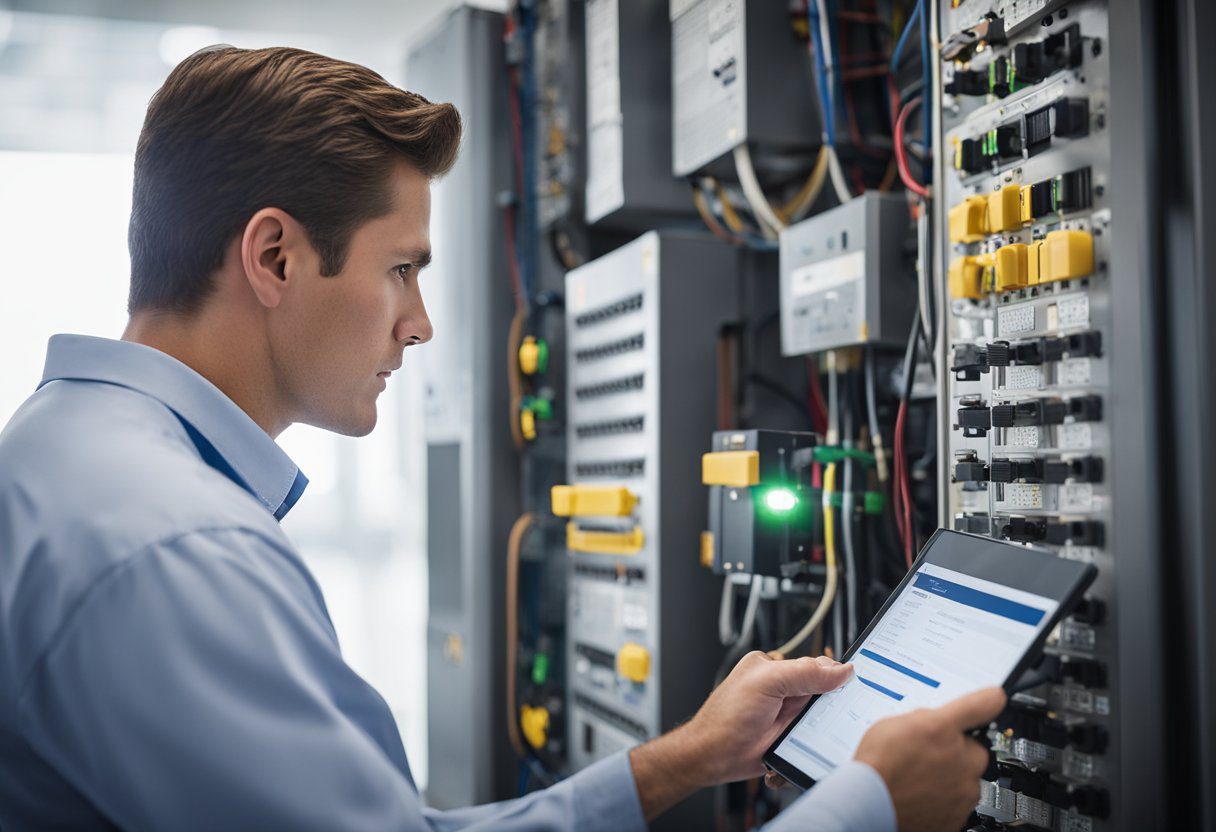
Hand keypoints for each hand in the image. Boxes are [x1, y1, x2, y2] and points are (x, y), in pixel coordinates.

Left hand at [629, 651, 851, 818]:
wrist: (712, 757)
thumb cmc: (727, 717)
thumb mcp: (766, 682)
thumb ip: (804, 672)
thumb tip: (841, 669)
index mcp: (777, 668)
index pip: (818, 665)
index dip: (837, 676)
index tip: (853, 686)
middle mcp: (785, 691)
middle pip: (826, 695)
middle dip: (833, 708)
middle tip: (828, 716)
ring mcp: (789, 717)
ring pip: (824, 721)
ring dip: (824, 731)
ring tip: (810, 736)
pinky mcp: (791, 740)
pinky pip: (813, 743)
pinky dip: (811, 749)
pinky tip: (798, 750)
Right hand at [855, 687, 1005, 831]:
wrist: (868, 804)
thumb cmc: (877, 764)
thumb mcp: (894, 722)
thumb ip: (925, 717)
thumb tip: (937, 718)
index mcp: (944, 728)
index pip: (984, 704)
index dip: (989, 699)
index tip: (995, 698)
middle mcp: (961, 758)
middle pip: (973, 749)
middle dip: (956, 750)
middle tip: (928, 753)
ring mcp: (963, 791)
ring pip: (967, 778)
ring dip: (951, 776)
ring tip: (919, 777)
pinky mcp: (959, 816)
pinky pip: (959, 802)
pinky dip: (945, 799)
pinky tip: (922, 794)